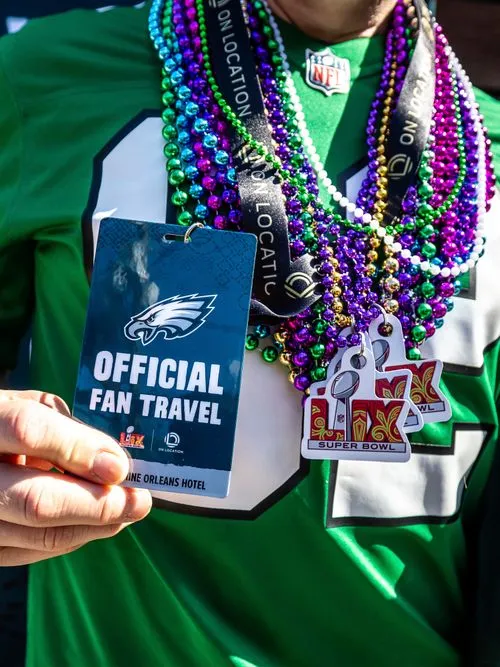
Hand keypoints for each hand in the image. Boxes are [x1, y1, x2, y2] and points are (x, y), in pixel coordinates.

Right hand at [0, 390, 151, 565]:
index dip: (78, 448)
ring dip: (95, 525)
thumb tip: (112, 457)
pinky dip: (73, 536)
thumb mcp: (21, 406)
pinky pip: (31, 551)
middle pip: (35, 500)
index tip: (119, 465)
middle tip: (140, 500)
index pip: (28, 430)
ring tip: (129, 511)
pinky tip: (99, 522)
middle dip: (98, 504)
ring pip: (39, 534)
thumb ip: (62, 425)